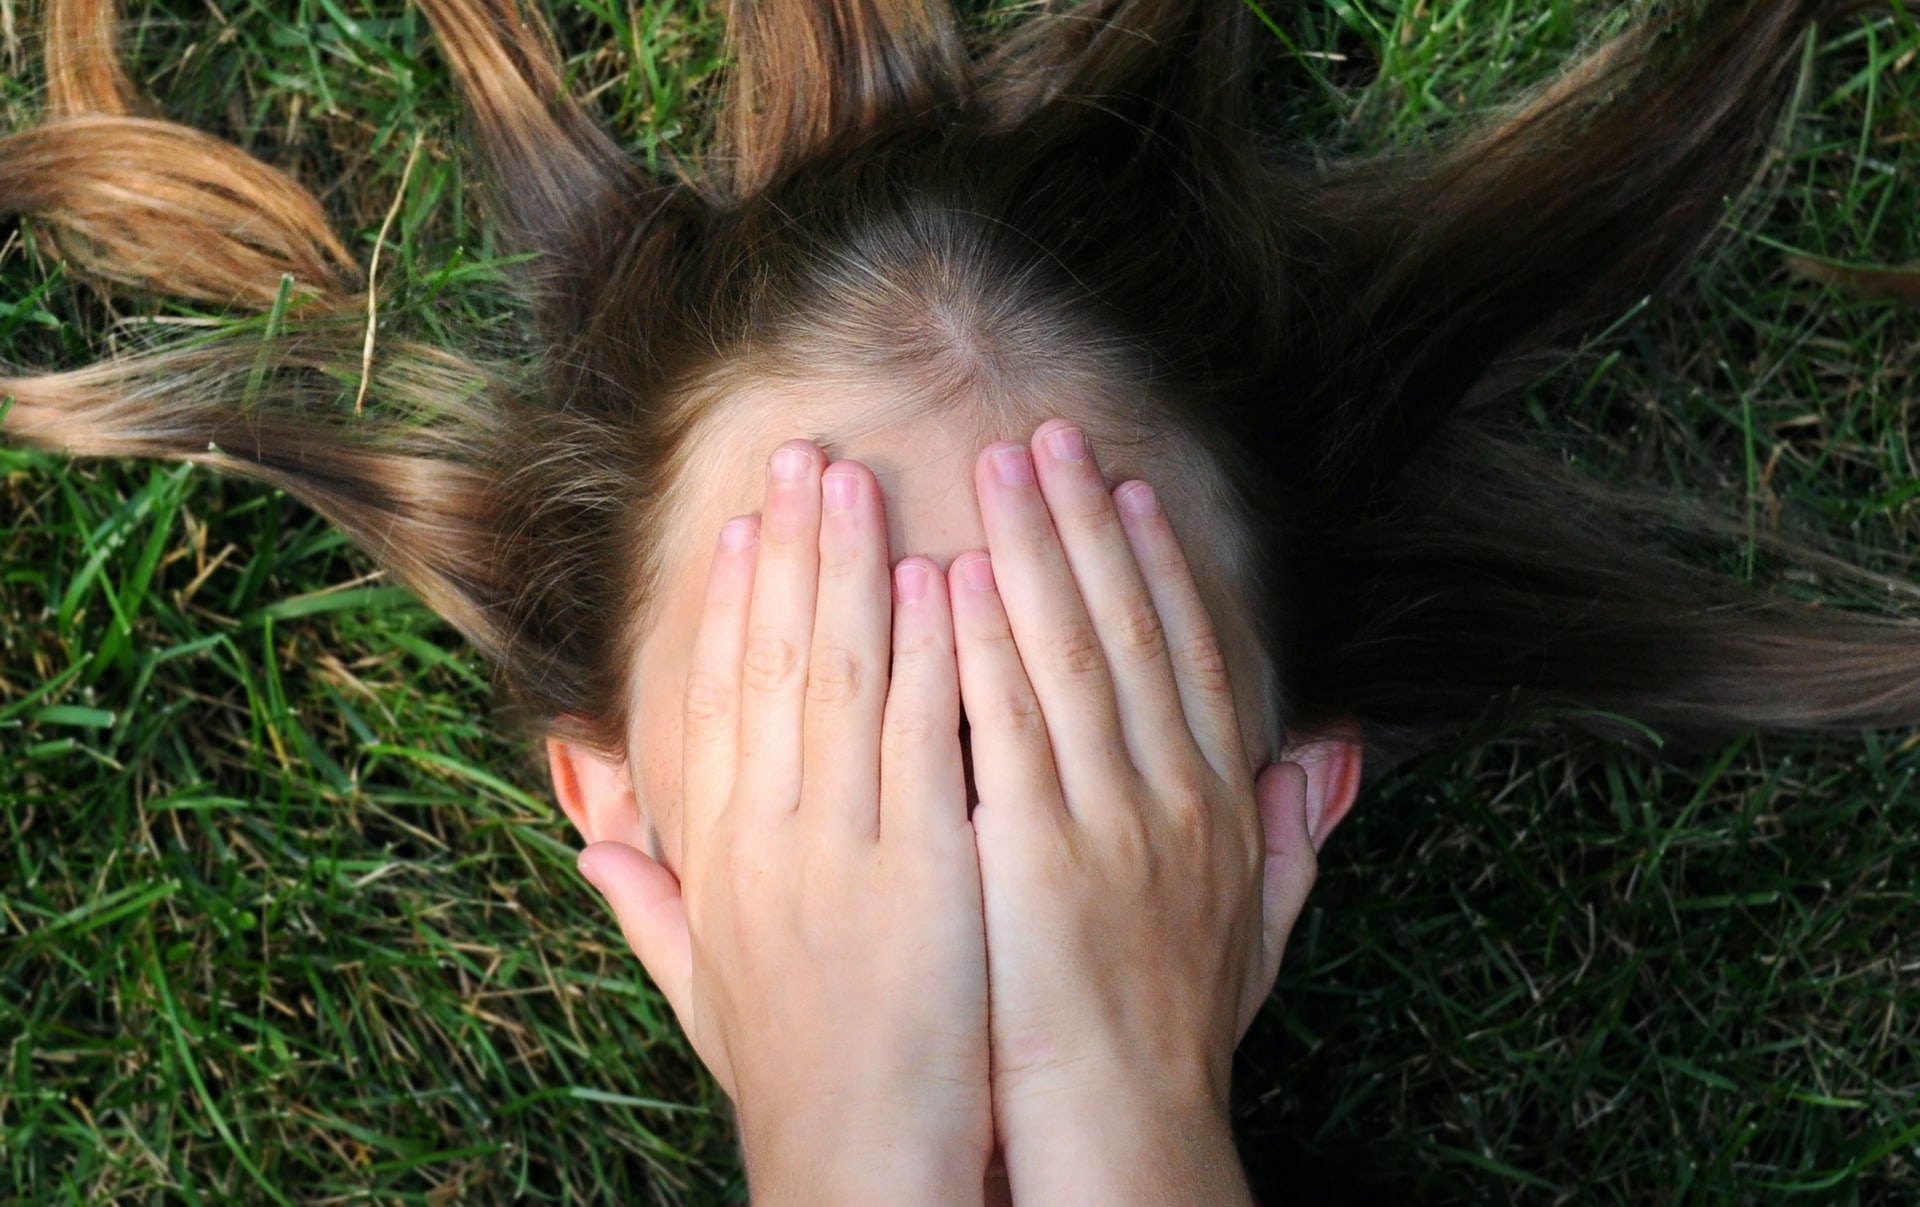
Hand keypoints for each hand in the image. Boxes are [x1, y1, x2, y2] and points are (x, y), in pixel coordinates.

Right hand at [578, 442, 991, 1205]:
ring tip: (857, 480)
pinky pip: (916, 736)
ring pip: (840, 677)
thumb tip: (589, 837)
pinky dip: (923, 652)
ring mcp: (840, 846)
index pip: (714, 704)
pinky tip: (934, 579)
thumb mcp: (701, 987)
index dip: (728, 609)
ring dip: (849, 569)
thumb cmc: (790, 1079)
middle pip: (771, 664)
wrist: (854, 1163)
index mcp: (719, 858)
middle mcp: (767, 835)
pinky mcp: (918, 868)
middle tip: (803, 457)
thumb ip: (647, 903)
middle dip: (790, 552)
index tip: (742, 531)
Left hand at [950, 421, 1316, 1205]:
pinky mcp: (1040, 855)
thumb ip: (1295, 831)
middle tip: (1047, 433)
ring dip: (1034, 551)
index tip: (1125, 488)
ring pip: (1069, 655)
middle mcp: (1173, 794)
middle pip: (1125, 629)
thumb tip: (1335, 750)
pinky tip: (957, 578)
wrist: (1128, 1132)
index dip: (1155, 563)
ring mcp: (1110, 821)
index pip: (1184, 654)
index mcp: (1217, 804)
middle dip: (1085, 522)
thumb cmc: (1175, 1036)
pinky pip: (1010, 728)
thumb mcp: (1257, 926)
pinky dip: (986, 646)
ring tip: (998, 467)